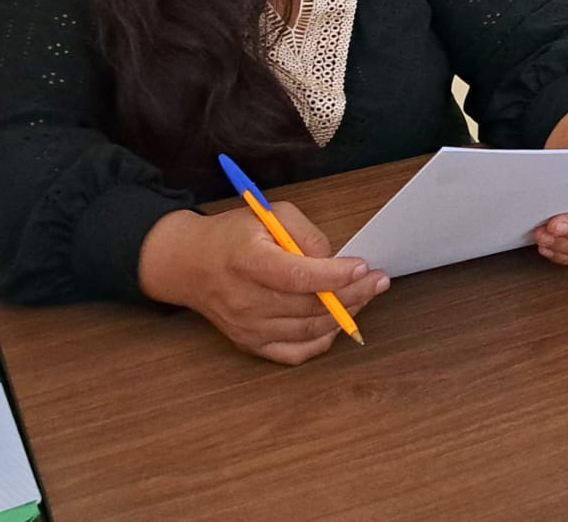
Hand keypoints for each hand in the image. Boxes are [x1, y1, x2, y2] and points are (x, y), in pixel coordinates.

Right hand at [137, 205, 389, 364]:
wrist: (188, 265)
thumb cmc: (232, 236)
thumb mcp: (268, 215)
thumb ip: (305, 234)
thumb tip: (335, 261)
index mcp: (247, 262)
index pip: (297, 276)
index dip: (334, 275)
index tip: (363, 267)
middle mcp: (245, 300)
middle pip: (309, 306)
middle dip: (352, 294)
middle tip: (379, 281)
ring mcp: (247, 328)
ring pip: (307, 331)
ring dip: (343, 316)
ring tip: (365, 296)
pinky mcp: (249, 344)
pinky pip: (294, 353)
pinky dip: (321, 342)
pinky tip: (338, 323)